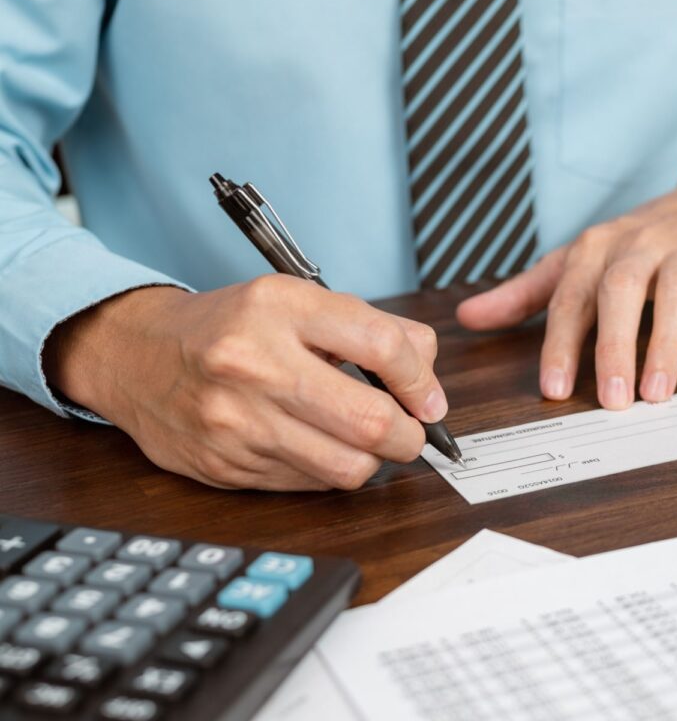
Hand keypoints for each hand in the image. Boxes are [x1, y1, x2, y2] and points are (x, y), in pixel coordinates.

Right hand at [44, 276, 445, 490]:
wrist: (137, 355)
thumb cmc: (232, 327)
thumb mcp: (298, 301)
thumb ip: (371, 328)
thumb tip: (427, 375)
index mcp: (280, 308)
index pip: (383, 346)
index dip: (422, 381)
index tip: (429, 399)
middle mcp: (254, 363)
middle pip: (371, 421)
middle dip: (410, 436)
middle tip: (412, 432)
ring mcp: (236, 420)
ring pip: (346, 467)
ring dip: (373, 461)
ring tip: (367, 442)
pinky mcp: (225, 465)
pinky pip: (309, 485)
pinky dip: (328, 471)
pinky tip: (318, 447)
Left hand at [457, 177, 676, 408]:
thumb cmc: (637, 244)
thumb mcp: (577, 261)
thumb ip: (525, 293)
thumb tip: (467, 318)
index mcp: (595, 249)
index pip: (570, 297)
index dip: (561, 344)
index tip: (555, 389)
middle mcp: (638, 246)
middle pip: (620, 292)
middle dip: (614, 346)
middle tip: (613, 400)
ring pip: (676, 294)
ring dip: (667, 344)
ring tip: (658, 394)